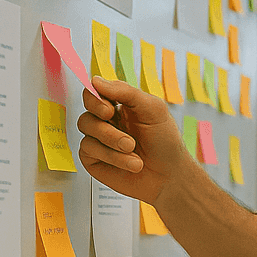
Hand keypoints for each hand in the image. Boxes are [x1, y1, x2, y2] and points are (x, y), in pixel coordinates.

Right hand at [77, 76, 188, 205]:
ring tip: (133, 148)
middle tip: (114, 120)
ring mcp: (98, 138)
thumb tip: (96, 81)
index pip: (97, 90)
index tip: (109, 107)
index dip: (96, 95)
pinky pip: (89, 150)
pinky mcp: (93, 158)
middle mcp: (107, 119)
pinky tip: (132, 163)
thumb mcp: (153, 110)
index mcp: (121, 104)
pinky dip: (113, 157)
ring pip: (87, 127)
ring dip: (112, 139)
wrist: (170, 176)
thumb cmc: (165, 142)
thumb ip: (127, 93)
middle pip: (88, 107)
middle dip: (101, 114)